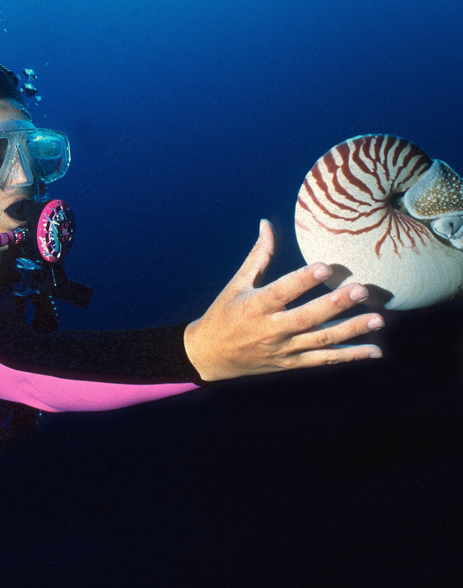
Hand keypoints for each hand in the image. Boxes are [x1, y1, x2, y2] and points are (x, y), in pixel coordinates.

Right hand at [183, 220, 384, 381]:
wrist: (210, 356)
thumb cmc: (223, 314)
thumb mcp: (236, 284)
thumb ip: (259, 256)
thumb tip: (267, 224)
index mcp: (255, 306)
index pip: (282, 292)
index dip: (303, 280)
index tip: (325, 267)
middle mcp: (271, 330)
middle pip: (307, 318)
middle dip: (336, 304)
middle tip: (362, 290)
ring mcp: (283, 349)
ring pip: (321, 340)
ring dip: (351, 331)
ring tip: (378, 319)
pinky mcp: (291, 363)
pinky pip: (324, 360)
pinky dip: (350, 356)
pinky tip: (374, 351)